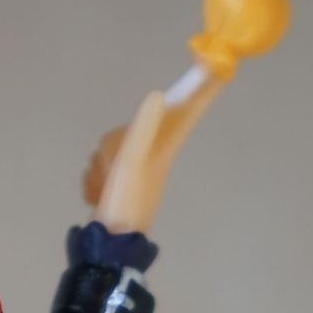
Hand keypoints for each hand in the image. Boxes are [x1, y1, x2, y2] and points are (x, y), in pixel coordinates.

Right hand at [84, 81, 225, 234]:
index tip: (219, 67)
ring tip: (106, 190)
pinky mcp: (119, 184)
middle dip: (112, 150)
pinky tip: (99, 197)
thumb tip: (158, 95)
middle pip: (128, 132)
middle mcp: (152, 155)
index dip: (202, 88)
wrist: (110, 246)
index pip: (187, 111)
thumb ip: (143, 129)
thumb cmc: (125, 203)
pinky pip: (100, 168)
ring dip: (100, 170)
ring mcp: (136, 170)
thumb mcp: (132, 162)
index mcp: (163, 147)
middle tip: (115, 174)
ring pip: (110, 150)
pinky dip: (94, 183)